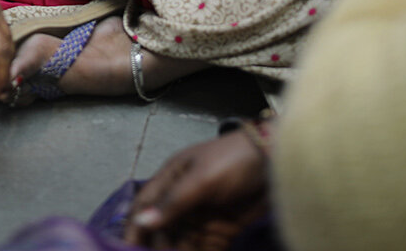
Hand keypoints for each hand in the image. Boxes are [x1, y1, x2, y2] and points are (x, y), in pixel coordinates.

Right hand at [124, 132, 268, 249]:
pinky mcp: (222, 226)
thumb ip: (173, 203)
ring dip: (181, 249)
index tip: (128, 247)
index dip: (136, 226)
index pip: (146, 204)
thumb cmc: (234, 162)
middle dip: (160, 243)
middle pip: (164, 227)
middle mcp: (184, 197)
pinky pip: (206, 245)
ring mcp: (204, 213)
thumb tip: (141, 222)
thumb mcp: (201, 180)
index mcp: (173, 178)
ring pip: (184, 239)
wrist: (277, 163)